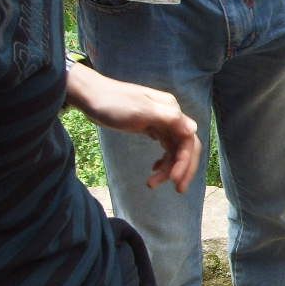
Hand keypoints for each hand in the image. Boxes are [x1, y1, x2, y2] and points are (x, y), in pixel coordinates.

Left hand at [66, 66, 201, 192]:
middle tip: (178, 190)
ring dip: (168, 168)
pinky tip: (154, 169)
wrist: (90, 96)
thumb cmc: (113, 103)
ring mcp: (161, 122)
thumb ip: (169, 118)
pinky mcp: (151, 127)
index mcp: (172, 111)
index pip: (188, 141)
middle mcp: (170, 117)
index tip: (175, 180)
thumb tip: (194, 129)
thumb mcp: (140, 111)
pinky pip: (165, 147)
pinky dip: (163, 161)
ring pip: (174, 150)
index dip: (185, 162)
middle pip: (185, 147)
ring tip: (152, 184)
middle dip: (183, 169)